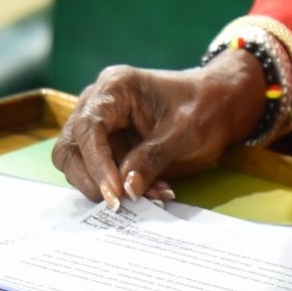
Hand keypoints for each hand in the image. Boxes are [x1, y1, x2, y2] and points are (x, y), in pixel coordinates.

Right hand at [51, 51, 268, 208]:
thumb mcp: (184, 132)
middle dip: (92, 179)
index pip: (88, 128)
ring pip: (80, 165)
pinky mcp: (110, 145)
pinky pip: (102, 173)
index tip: (114, 193)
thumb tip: (126, 190)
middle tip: (121, 203)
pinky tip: (153, 192)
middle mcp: (99, 103)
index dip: (96, 163)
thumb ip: (152, 158)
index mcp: (115, 88)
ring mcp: (102, 125)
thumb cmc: (205, 106)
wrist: (220, 104)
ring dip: (109, 187)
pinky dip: (122, 187)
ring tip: (150, 196)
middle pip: (71, 148)